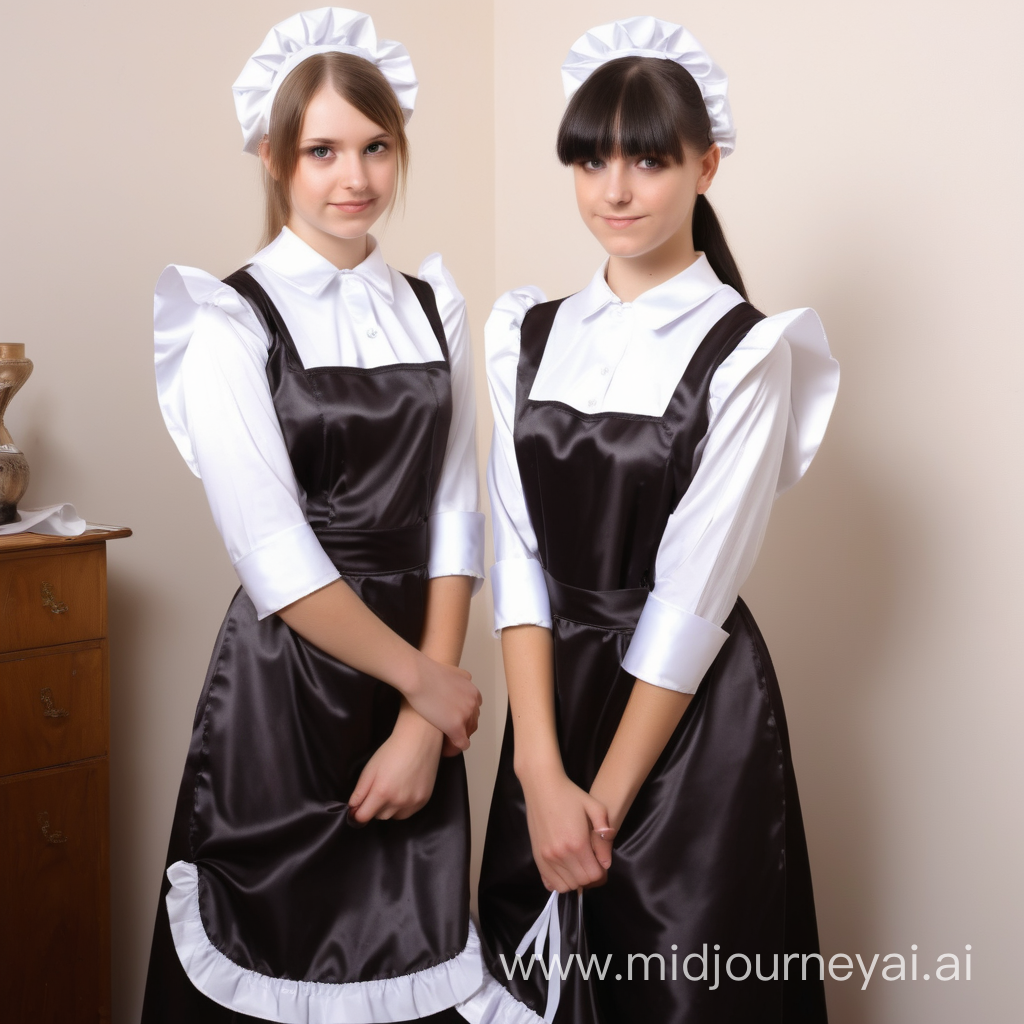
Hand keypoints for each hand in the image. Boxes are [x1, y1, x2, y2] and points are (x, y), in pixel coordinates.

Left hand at [348, 703, 443, 822]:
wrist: (419, 740)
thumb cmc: (391, 751)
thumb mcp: (369, 769)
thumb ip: (359, 791)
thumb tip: (352, 809)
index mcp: (382, 792)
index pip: (363, 817)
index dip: (357, 814)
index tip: (357, 808)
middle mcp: (398, 801)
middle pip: (379, 817)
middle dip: (375, 808)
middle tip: (378, 789)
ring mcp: (413, 802)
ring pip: (394, 816)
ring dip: (389, 809)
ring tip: (392, 789)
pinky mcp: (423, 801)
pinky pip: (408, 813)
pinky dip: (403, 807)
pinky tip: (404, 790)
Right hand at [403, 652, 480, 751]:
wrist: (418, 676)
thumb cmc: (428, 672)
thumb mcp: (453, 670)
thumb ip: (462, 677)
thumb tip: (466, 680)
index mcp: (473, 692)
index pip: (474, 711)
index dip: (462, 716)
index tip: (450, 719)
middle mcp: (473, 704)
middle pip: (472, 723)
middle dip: (460, 728)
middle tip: (446, 731)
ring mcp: (466, 716)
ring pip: (467, 734)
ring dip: (457, 738)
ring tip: (444, 741)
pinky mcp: (456, 727)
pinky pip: (462, 744)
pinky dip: (454, 747)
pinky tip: (444, 749)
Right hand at [520, 769, 612, 891]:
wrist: (542, 786)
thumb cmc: (570, 794)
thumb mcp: (595, 807)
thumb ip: (605, 832)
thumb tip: (606, 861)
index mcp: (578, 843)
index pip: (595, 875)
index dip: (602, 871)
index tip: (601, 861)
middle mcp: (561, 854)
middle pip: (582, 882)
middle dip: (590, 876)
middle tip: (591, 862)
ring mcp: (546, 857)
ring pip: (566, 886)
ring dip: (575, 880)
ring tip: (578, 864)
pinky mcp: (537, 857)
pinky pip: (550, 883)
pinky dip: (560, 881)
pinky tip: (564, 868)